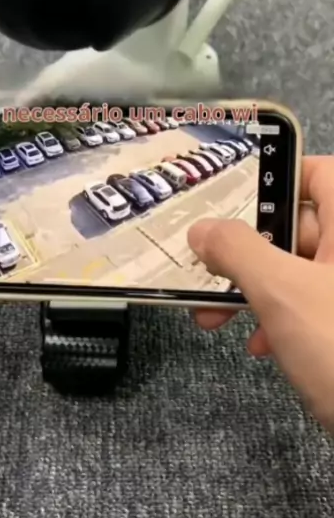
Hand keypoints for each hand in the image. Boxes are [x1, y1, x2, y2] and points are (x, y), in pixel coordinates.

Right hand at [188, 156, 333, 432]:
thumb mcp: (283, 293)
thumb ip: (237, 251)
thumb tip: (202, 229)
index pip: (314, 172)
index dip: (270, 180)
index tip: (226, 202)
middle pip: (299, 226)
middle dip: (246, 252)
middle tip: (204, 272)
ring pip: (301, 270)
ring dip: (256, 290)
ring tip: (215, 319)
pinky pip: (316, 304)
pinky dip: (285, 317)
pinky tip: (262, 345)